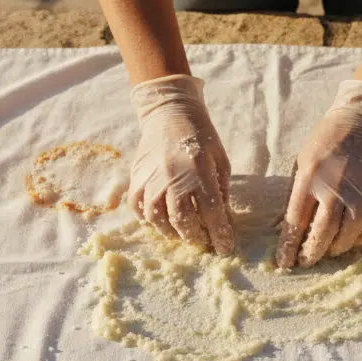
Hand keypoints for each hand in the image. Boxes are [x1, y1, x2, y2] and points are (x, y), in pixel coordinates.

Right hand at [128, 74, 234, 253]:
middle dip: (194, 236)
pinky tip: (159, 220)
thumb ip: (221, 190)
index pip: (211, 212)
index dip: (219, 234)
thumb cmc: (201, 137)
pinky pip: (137, 206)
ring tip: (181, 233)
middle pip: (182, 220)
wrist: (170, 113)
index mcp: (199, 172)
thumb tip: (221, 219)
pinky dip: (147, 218)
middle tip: (202, 241)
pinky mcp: (136, 176)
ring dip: (171, 231)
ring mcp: (151, 178)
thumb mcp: (220, 161)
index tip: (225, 248)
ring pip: (157, 217)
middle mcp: (173, 177)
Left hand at [276, 81, 361, 268]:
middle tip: (307, 261)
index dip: (290, 246)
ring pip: (350, 232)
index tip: (285, 263)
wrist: (361, 123)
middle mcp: (335, 185)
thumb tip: (288, 232)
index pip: (296, 221)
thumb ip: (297, 197)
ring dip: (338, 247)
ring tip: (329, 250)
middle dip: (313, 252)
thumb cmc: (324, 146)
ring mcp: (360, 189)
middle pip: (324, 231)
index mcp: (309, 177)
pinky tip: (353, 238)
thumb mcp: (301, 165)